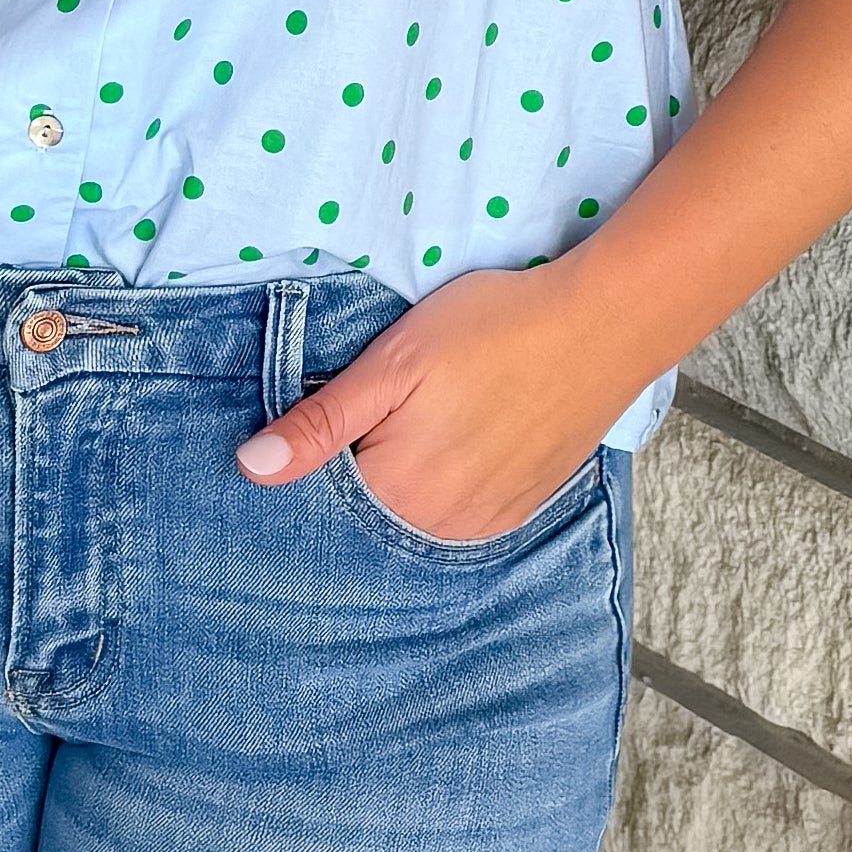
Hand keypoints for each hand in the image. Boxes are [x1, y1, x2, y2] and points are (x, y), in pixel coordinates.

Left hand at [232, 264, 623, 545]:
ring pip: (414, 516)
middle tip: (386, 410)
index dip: (313, 459)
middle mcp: (437, 524)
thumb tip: (249, 469)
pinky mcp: (519, 509)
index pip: (322, 500)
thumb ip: (321, 423)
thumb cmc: (491, 330)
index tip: (329, 418)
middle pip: (368, 514)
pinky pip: (459, 516)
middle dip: (358, 471)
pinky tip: (456, 443)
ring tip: (424, 422)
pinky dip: (444, 489)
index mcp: (395, 491)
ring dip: (402, 483)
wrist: (602, 327)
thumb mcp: (392, 364)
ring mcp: (483, 522)